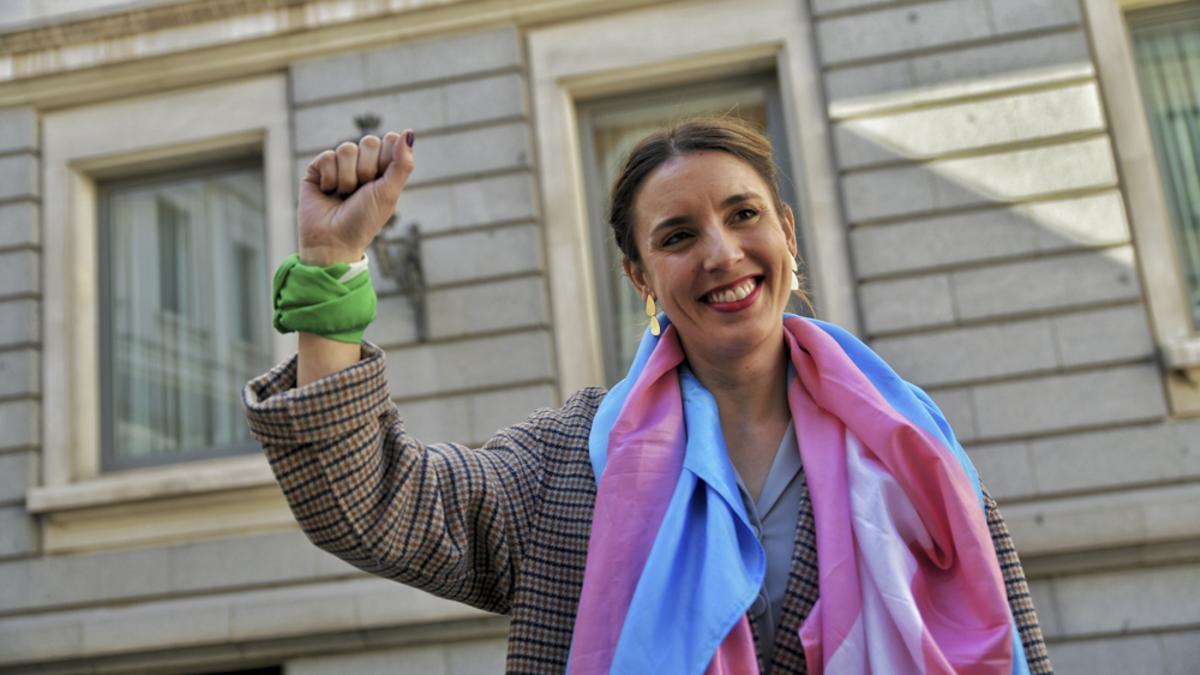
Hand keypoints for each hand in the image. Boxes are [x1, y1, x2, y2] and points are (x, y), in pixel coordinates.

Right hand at [297, 130, 414, 266]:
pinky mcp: (318, 168)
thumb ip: (402, 163)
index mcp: (383, 168)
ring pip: (347, 148)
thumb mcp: (388, 193)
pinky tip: (328, 192)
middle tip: (361, 191)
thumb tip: (409, 132)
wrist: (333, 241)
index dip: (386, 159)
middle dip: (367, 170)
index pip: (389, 140)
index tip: (381, 182)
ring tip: (344, 195)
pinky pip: (327, 156)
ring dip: (347, 178)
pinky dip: (330, 178)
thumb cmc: (364, 220)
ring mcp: (339, 164)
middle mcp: (362, 163)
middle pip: (369, 141)